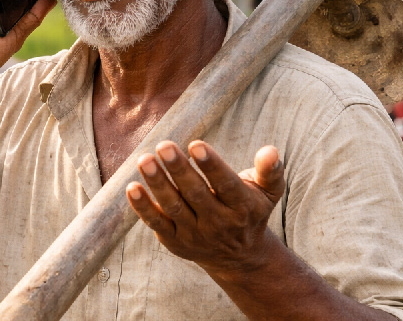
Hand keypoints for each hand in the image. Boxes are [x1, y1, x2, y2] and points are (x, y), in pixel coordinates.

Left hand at [125, 141, 284, 275]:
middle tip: (164, 145)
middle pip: (196, 194)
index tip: (196, 145)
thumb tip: (270, 150)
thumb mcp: (267, 193)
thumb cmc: (249, 211)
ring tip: (144, 160)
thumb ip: (270, 171)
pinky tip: (132, 187)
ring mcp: (195, 234)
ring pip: (174, 207)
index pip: (226, 185)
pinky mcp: (175, 241)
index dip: (212, 166)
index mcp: (242, 207)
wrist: (238, 257)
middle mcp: (218, 223)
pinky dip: (143, 207)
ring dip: (158, 184)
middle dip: (179, 170)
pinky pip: (156, 223)